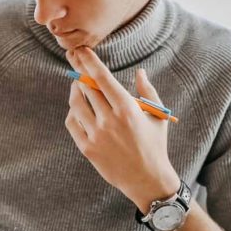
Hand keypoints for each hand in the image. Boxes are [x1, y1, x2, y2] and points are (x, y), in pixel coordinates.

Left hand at [65, 46, 180, 207]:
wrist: (147, 179)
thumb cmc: (155, 145)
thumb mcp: (157, 115)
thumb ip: (147, 91)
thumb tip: (139, 71)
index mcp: (127, 108)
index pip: (102, 77)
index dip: (89, 61)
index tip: (81, 50)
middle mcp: (109, 119)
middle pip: (86, 87)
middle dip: (79, 71)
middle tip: (74, 60)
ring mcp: (96, 134)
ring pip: (76, 103)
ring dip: (75, 90)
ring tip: (78, 85)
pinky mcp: (87, 148)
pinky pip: (72, 123)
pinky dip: (73, 112)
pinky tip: (78, 108)